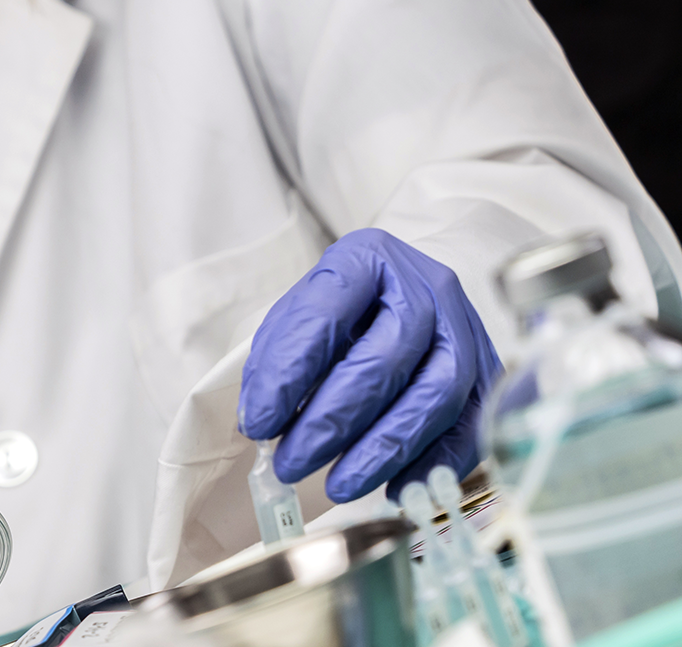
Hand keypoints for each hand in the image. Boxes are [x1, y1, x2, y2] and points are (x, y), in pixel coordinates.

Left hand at [240, 229, 500, 501]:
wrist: (405, 292)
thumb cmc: (341, 311)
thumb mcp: (298, 316)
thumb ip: (276, 362)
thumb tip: (261, 424)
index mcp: (366, 259)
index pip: (325, 315)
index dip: (288, 374)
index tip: (258, 423)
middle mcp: (425, 287)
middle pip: (384, 361)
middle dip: (331, 423)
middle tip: (291, 463)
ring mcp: (465, 328)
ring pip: (433, 396)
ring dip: (381, 451)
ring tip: (338, 485)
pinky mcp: (489, 371)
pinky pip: (471, 426)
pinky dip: (432, 464)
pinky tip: (394, 489)